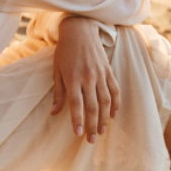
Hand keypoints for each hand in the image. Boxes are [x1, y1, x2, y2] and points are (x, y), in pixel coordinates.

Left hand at [51, 16, 119, 142]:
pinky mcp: (109, 71)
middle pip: (93, 107)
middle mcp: (88, 78)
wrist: (80, 30)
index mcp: (73, 79)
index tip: (78, 134)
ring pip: (106, 101)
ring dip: (104, 118)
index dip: (78, 121)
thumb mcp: (56, 71)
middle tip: (91, 140)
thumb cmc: (65, 51)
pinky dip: (116, 104)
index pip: (76, 105)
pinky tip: (113, 115)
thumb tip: (55, 112)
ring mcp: (100, 74)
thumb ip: (58, 93)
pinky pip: (115, 90)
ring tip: (102, 131)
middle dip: (92, 125)